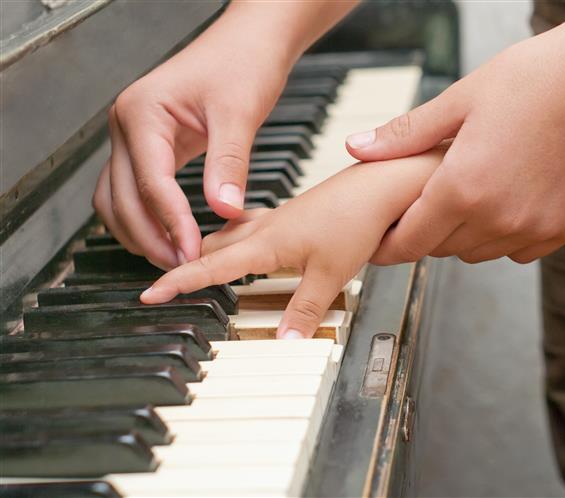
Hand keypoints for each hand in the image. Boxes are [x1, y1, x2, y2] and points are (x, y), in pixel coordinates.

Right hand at [92, 8, 290, 268]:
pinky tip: (171, 236)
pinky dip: (145, 218)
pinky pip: (133, 191)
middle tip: (183, 266)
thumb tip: (224, 211)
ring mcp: (131, 137)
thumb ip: (229, 164)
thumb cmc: (242, 64)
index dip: (172, 223)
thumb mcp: (239, 114)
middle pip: (123, 199)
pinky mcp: (147, 148)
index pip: (151, 183)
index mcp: (142, 113)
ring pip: (117, 200)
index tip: (193, 254)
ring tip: (176, 259)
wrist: (246, 44)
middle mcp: (126, 126)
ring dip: (140, 233)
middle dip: (150, 237)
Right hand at [141, 149, 441, 337]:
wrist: (379, 185)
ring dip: (205, 250)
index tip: (150, 293)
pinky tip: (239, 240)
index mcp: (265, 242)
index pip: (210, 267)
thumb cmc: (356, 220)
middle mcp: (264, 227)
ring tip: (189, 262)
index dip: (178, 282)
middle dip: (182, 263)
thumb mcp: (330, 275)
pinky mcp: (289, 215)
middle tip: (161, 280)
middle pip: (210, 248)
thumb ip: (304, 311)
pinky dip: (232, 238)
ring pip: (226, 235)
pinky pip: (247, 227)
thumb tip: (283, 344)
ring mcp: (276, 218)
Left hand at [346, 26, 564, 264]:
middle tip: (422, 209)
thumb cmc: (536, 78)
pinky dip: (504, 237)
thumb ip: (405, 135)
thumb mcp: (460, 99)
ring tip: (463, 201)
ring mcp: (537, 227)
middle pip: (442, 249)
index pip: (411, 241)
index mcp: (464, 188)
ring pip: (480, 254)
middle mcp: (500, 218)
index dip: (390, 245)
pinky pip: (520, 252)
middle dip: (425, 233)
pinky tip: (503, 206)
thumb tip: (356, 147)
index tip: (382, 241)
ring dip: (463, 236)